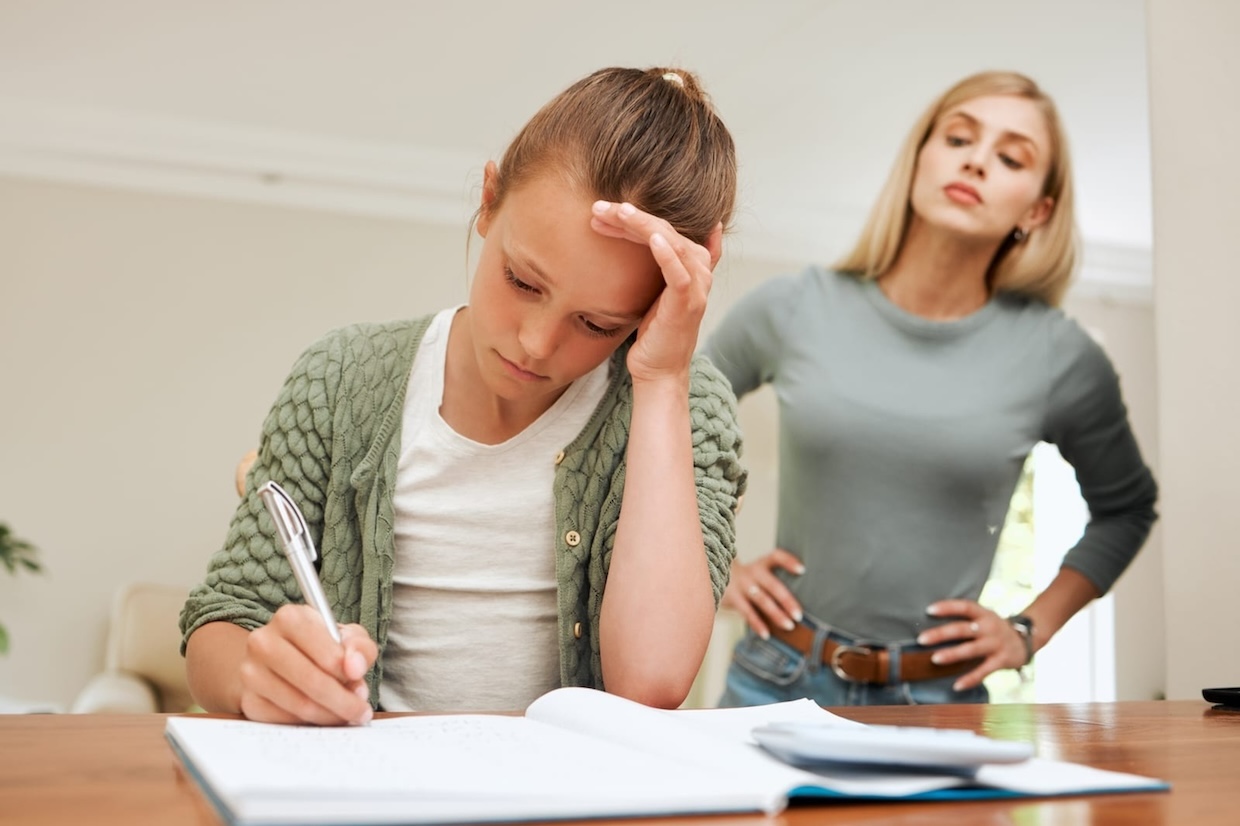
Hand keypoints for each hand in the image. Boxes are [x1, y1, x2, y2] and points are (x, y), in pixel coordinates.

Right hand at [238, 604, 377, 724]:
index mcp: (290, 618)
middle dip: (343, 701)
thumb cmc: (316, 646)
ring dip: (329, 715)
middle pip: (312, 681)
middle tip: (360, 711)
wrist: (273, 660)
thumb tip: (355, 667)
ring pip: (299, 704)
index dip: (350, 675)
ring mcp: (251, 672)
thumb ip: (359, 647)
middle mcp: (264, 641)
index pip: (328, 654)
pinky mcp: (248, 700)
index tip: (361, 686)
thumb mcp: (344, 637)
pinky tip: (322, 717)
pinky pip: (285, 720)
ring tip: (346, 715)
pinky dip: (309, 723)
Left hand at [589, 201, 722, 384]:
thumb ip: (653, 266)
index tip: (600, 212)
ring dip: (643, 225)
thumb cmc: (653, 333)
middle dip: (631, 216)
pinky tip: (651, 237)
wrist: (658, 371)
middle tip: (600, 207)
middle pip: (666, 230)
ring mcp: (696, 287)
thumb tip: (637, 241)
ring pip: (672, 243)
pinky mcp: (688, 304)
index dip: (633, 216)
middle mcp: (699, 271)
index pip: (662, 228)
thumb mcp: (652, 293)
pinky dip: (667, 253)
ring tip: (618, 212)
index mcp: (690, 264)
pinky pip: (680, 272)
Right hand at [720, 549, 804, 638]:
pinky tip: (767, 634)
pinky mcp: (732, 598)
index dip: (789, 562)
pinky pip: (747, 612)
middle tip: (799, 615)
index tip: (802, 570)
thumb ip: (772, 581)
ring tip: (789, 626)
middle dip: (787, 600)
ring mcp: (741, 585)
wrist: (711, 577)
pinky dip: (757, 624)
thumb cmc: (745, 580)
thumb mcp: (756, 573)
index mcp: (760, 564)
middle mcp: (752, 573)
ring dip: (776, 614)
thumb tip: (799, 602)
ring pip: (762, 600)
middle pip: (773, 585)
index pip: (776, 557)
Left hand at [917, 599, 1029, 690]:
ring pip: (971, 650)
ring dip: (952, 654)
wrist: (1026, 640)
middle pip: (963, 629)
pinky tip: (956, 685)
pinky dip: (970, 679)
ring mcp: (996, 644)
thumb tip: (933, 625)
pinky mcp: (1002, 660)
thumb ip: (966, 620)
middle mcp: (990, 627)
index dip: (947, 607)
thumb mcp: (984, 618)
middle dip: (941, 634)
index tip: (929, 610)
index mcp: (984, 614)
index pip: (965, 606)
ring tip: (934, 659)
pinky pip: (984, 671)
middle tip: (921, 639)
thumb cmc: (994, 629)